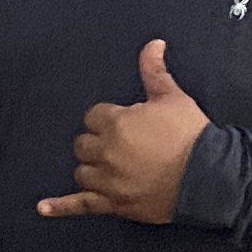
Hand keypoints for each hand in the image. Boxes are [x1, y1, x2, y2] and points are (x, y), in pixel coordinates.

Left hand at [38, 40, 208, 225]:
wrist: (209, 177)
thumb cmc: (191, 135)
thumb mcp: (173, 97)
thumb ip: (155, 71)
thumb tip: (153, 43)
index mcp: (116, 123)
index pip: (94, 116)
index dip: (108, 119)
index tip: (126, 123)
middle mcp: (105, 151)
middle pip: (84, 144)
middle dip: (98, 142)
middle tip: (122, 145)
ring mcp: (107, 180)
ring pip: (82, 171)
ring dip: (92, 168)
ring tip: (110, 167)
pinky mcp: (114, 204)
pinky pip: (80, 205)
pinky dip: (60, 206)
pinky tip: (43, 207)